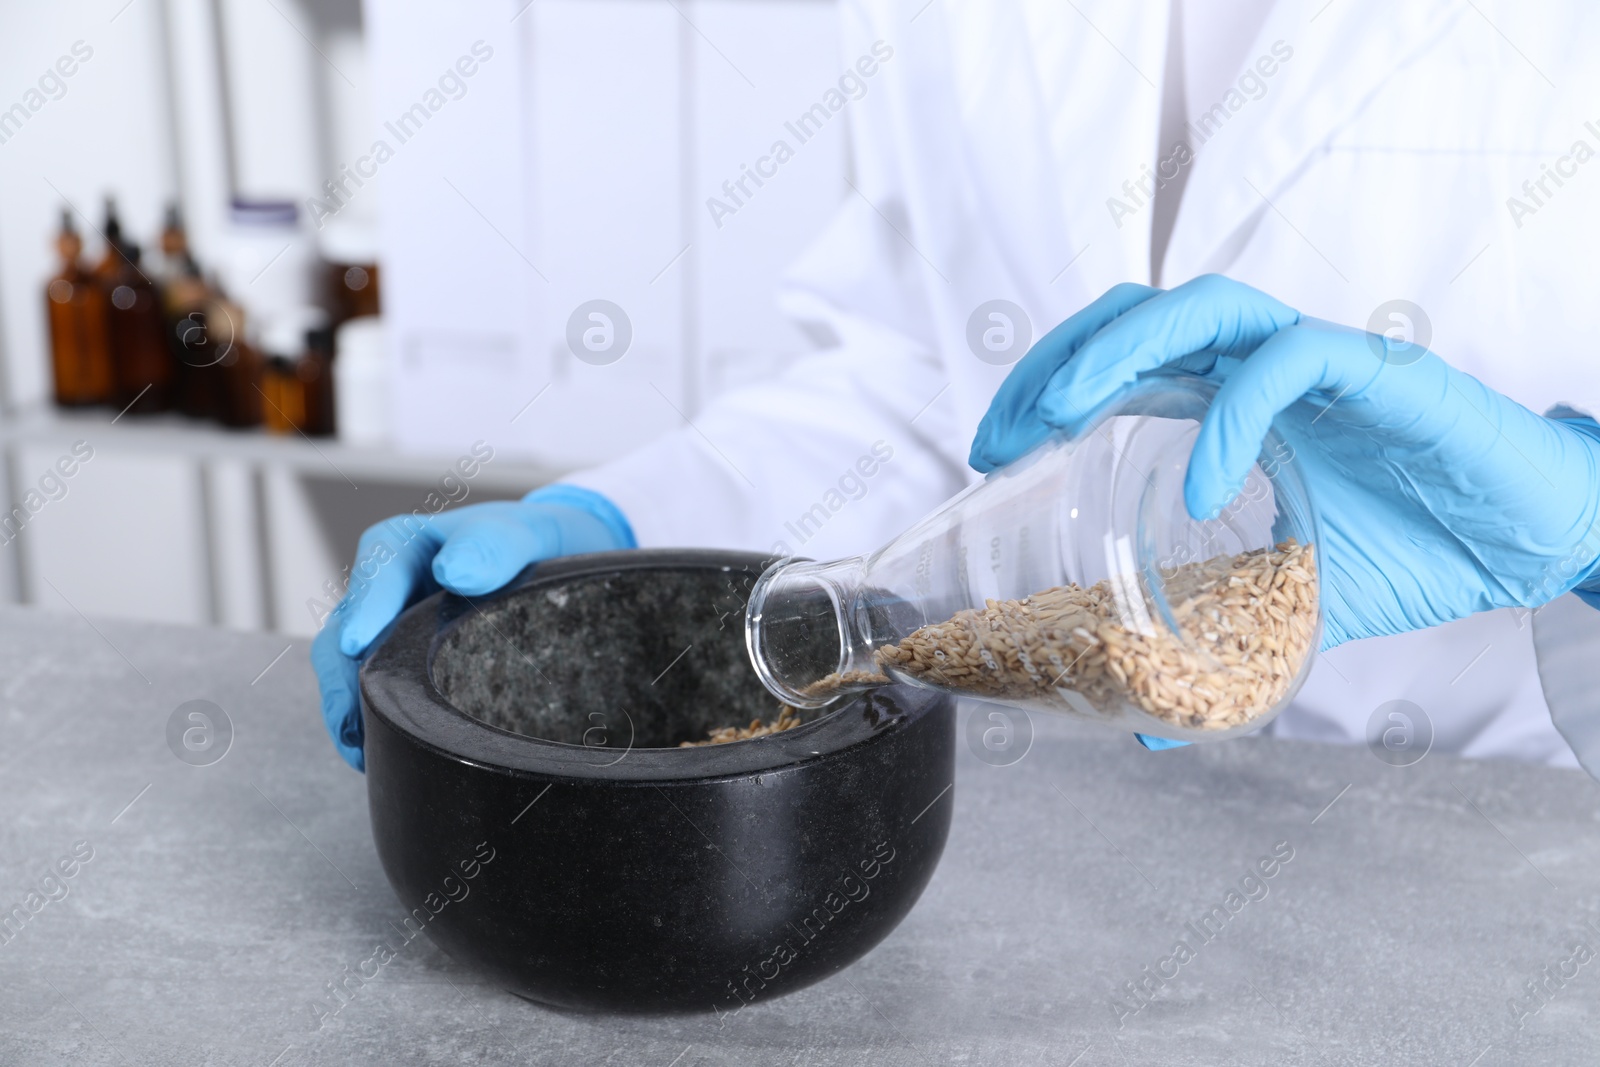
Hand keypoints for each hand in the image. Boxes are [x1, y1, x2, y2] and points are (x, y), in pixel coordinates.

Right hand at [311, 486, 634, 769]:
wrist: (553, 566)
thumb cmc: (528, 542)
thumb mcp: (520, 533)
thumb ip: (493, 545)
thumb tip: (455, 571)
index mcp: (401, 548)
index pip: (374, 576)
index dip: (364, 610)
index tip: (359, 643)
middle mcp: (383, 592)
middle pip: (345, 633)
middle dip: (343, 679)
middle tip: (354, 721)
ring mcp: (388, 633)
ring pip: (349, 672)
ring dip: (351, 711)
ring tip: (364, 750)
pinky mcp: (403, 668)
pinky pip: (377, 695)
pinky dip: (373, 723)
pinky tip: (379, 752)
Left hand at [971, 275, 1599, 652]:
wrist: (1537, 539)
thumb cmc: (1421, 548)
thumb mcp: (1292, 610)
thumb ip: (1220, 648)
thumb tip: (1148, 722)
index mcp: (1236, 398)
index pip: (1121, 356)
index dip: (1047, 382)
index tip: (991, 448)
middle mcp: (1269, 361)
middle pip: (1142, 314)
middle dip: (1059, 359)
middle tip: (1003, 434)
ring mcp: (1322, 357)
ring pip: (1206, 308)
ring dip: (1119, 353)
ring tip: (1060, 418)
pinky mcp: (1381, 370)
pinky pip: (1289, 364)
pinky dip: (1230, 419)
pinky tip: (1201, 488)